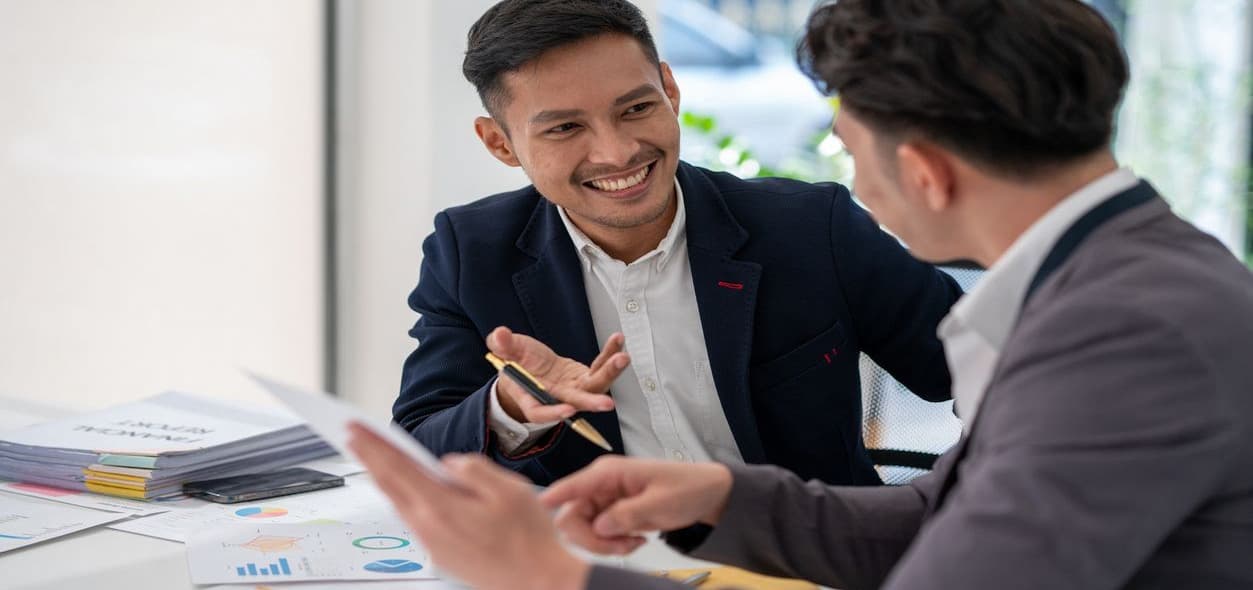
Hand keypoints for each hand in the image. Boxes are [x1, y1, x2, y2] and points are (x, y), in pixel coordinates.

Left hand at [347, 423, 589, 589]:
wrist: (538, 581)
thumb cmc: (529, 539)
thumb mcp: (509, 489)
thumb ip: (473, 469)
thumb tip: (448, 463)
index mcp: (441, 507)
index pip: (396, 467)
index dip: (372, 445)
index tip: (354, 429)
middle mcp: (428, 528)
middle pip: (388, 485)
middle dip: (368, 457)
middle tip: (352, 437)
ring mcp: (431, 544)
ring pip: (398, 503)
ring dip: (384, 478)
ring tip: (375, 458)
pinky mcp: (439, 554)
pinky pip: (412, 518)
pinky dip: (402, 498)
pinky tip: (407, 490)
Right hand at [487, 326, 628, 422]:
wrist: (530, 367)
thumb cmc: (517, 363)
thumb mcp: (505, 352)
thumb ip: (502, 345)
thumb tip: (499, 335)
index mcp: (532, 398)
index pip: (540, 412)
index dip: (553, 413)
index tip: (567, 410)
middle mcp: (557, 398)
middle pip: (576, 402)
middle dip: (591, 402)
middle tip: (607, 403)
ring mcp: (575, 389)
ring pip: (595, 385)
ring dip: (610, 373)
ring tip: (622, 358)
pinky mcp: (585, 378)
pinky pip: (599, 366)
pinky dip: (609, 354)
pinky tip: (617, 340)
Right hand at [539, 456, 733, 554]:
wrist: (707, 494)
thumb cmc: (688, 487)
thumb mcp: (660, 502)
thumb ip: (627, 514)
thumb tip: (599, 527)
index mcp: (609, 472)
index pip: (572, 485)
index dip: (554, 497)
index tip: (540, 508)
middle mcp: (600, 484)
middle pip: (571, 517)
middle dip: (592, 539)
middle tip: (623, 545)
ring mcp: (604, 500)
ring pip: (583, 531)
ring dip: (605, 544)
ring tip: (633, 542)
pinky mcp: (611, 514)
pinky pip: (598, 536)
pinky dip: (614, 544)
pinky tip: (635, 540)